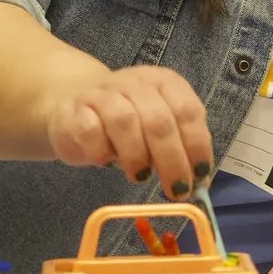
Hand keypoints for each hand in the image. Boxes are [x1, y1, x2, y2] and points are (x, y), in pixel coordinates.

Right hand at [43, 65, 216, 198]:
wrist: (72, 106)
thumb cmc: (125, 125)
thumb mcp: (157, 129)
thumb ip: (179, 147)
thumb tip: (199, 180)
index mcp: (163, 83)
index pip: (188, 111)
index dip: (196, 146)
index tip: (199, 175)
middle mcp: (135, 83)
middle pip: (159, 121)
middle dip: (172, 161)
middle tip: (175, 190)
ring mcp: (103, 94)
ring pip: (125, 122)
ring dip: (137, 157)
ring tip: (140, 176)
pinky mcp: (74, 111)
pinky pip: (91, 132)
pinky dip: (102, 153)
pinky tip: (104, 161)